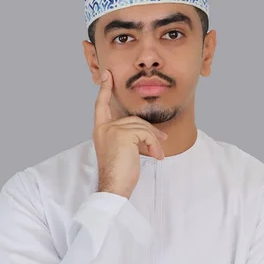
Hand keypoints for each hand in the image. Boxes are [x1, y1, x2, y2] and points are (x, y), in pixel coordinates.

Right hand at [93, 69, 167, 198]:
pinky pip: (145, 133)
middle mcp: (103, 128)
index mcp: (100, 131)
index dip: (105, 90)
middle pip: (132, 119)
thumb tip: (149, 132)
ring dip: (154, 140)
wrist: (114, 187)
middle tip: (163, 142)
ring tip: (158, 154)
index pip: (101, 106)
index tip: (107, 76)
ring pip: (141, 126)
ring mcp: (112, 130)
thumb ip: (128, 136)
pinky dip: (154, 144)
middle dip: (150, 131)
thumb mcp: (123, 151)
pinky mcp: (122, 134)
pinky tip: (156, 156)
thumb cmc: (119, 174)